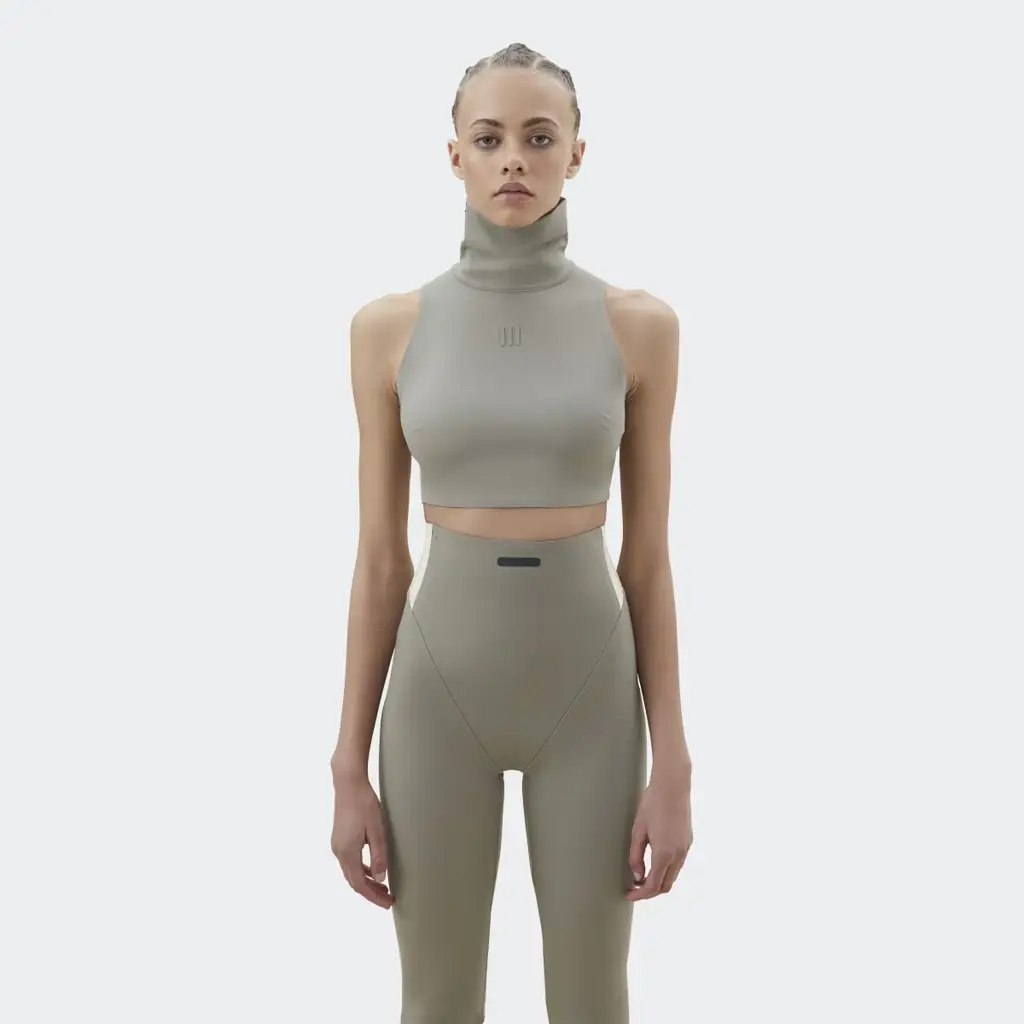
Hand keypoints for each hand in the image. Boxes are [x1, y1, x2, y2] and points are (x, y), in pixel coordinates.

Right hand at [330, 771, 393, 909]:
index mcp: (347, 852)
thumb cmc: (364, 804)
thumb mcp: (376, 829)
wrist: (348, 783)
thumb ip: (379, 855)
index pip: (360, 884)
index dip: (374, 896)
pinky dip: (362, 869)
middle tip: (388, 899)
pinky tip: (374, 869)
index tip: (388, 903)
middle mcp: (339, 851)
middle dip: (371, 892)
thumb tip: (382, 879)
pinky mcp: (340, 838)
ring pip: (351, 872)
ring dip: (367, 881)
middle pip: (354, 881)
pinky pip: (350, 861)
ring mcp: (337, 845)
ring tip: (384, 887)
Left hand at [626, 767, 692, 900]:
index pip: (653, 886)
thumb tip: (637, 876)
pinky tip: (654, 861)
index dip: (640, 895)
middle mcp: (678, 854)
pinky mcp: (688, 841)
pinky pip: (678, 863)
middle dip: (650, 891)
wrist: (673, 785)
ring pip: (673, 875)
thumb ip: (636, 856)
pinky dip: (666, 869)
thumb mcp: (638, 830)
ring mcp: (686, 848)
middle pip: (665, 885)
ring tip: (642, 875)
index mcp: (664, 853)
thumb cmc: (652, 803)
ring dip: (659, 880)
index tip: (629, 895)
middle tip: (634, 888)